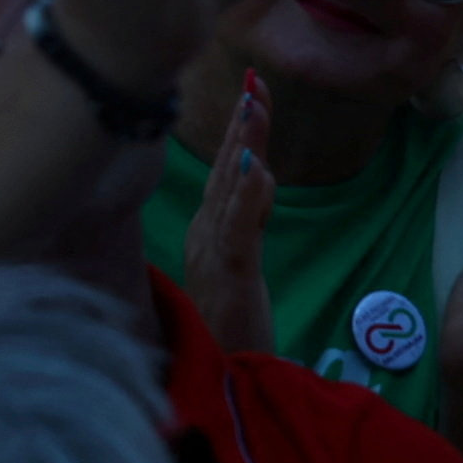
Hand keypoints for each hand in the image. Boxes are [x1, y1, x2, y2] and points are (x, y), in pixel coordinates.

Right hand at [182, 73, 277, 353]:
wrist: (218, 382)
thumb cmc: (230, 332)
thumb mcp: (242, 268)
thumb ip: (246, 223)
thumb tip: (258, 177)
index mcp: (206, 230)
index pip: (225, 170)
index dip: (237, 129)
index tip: (252, 89)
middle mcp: (203, 233)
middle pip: (225, 168)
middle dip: (241, 122)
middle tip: (253, 79)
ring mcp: (212, 252)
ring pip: (230, 189)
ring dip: (243, 145)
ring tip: (254, 105)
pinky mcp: (229, 275)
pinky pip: (239, 230)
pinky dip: (247, 196)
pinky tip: (255, 167)